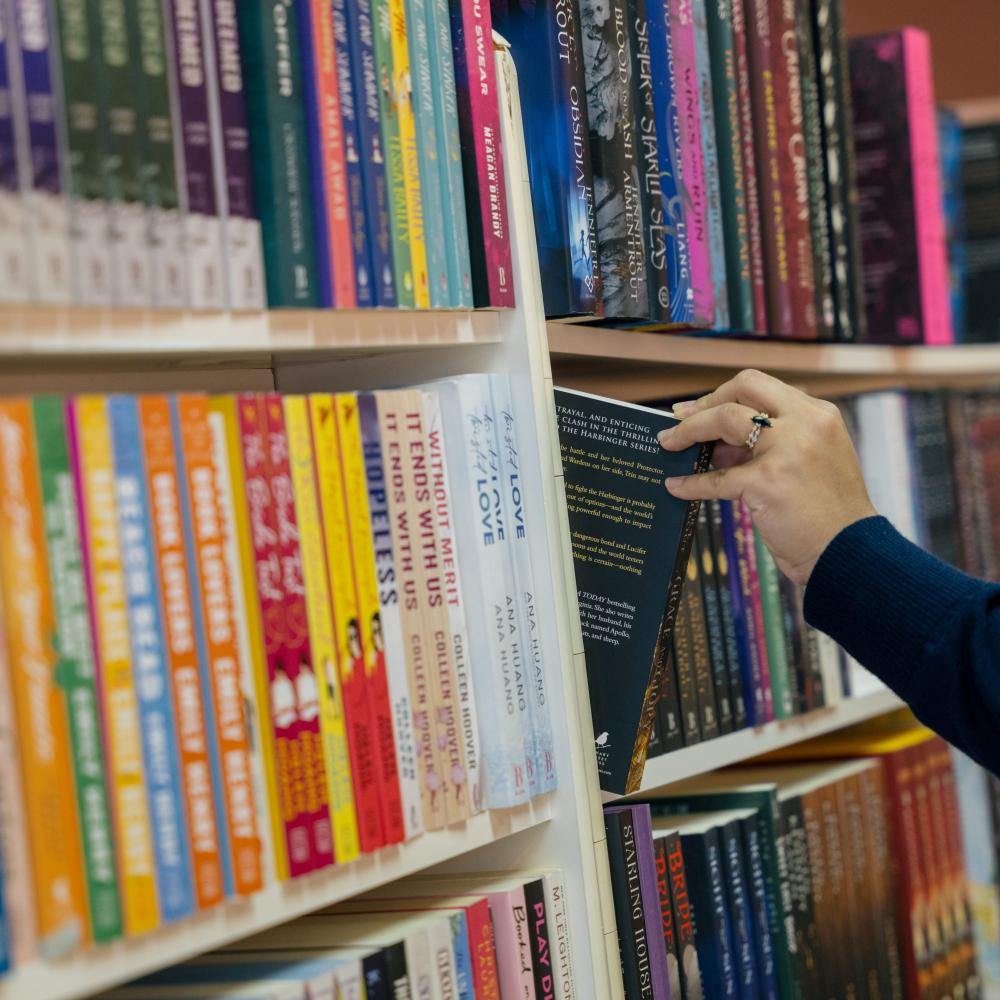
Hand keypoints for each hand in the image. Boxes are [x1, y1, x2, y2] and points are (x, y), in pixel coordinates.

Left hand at [658, 369, 876, 584]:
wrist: (849, 553)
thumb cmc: (827, 514)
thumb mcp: (808, 462)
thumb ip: (771, 446)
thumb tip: (718, 445)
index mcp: (819, 415)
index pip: (763, 386)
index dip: (726, 394)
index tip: (701, 406)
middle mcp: (806, 423)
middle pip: (743, 388)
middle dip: (705, 402)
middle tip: (679, 418)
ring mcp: (787, 450)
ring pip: (725, 420)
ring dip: (689, 431)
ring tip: (667, 444)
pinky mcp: (767, 482)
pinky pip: (716, 479)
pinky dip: (691, 483)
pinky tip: (676, 487)